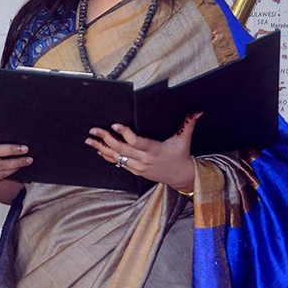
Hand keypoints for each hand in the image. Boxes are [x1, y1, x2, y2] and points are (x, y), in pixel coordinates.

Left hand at [85, 113, 201, 192]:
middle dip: (106, 138)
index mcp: (154, 150)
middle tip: (94, 130)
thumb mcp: (184, 139)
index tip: (115, 125)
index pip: (136, 141)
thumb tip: (197, 111)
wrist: (181, 177)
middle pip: (122, 148)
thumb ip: (188, 124)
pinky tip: (99, 150)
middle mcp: (144, 159)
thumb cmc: (181, 156)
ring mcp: (138, 167)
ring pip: (117, 157)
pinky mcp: (135, 171)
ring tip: (89, 140)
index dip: (125, 133)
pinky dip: (108, 156)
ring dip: (102, 148)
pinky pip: (119, 163)